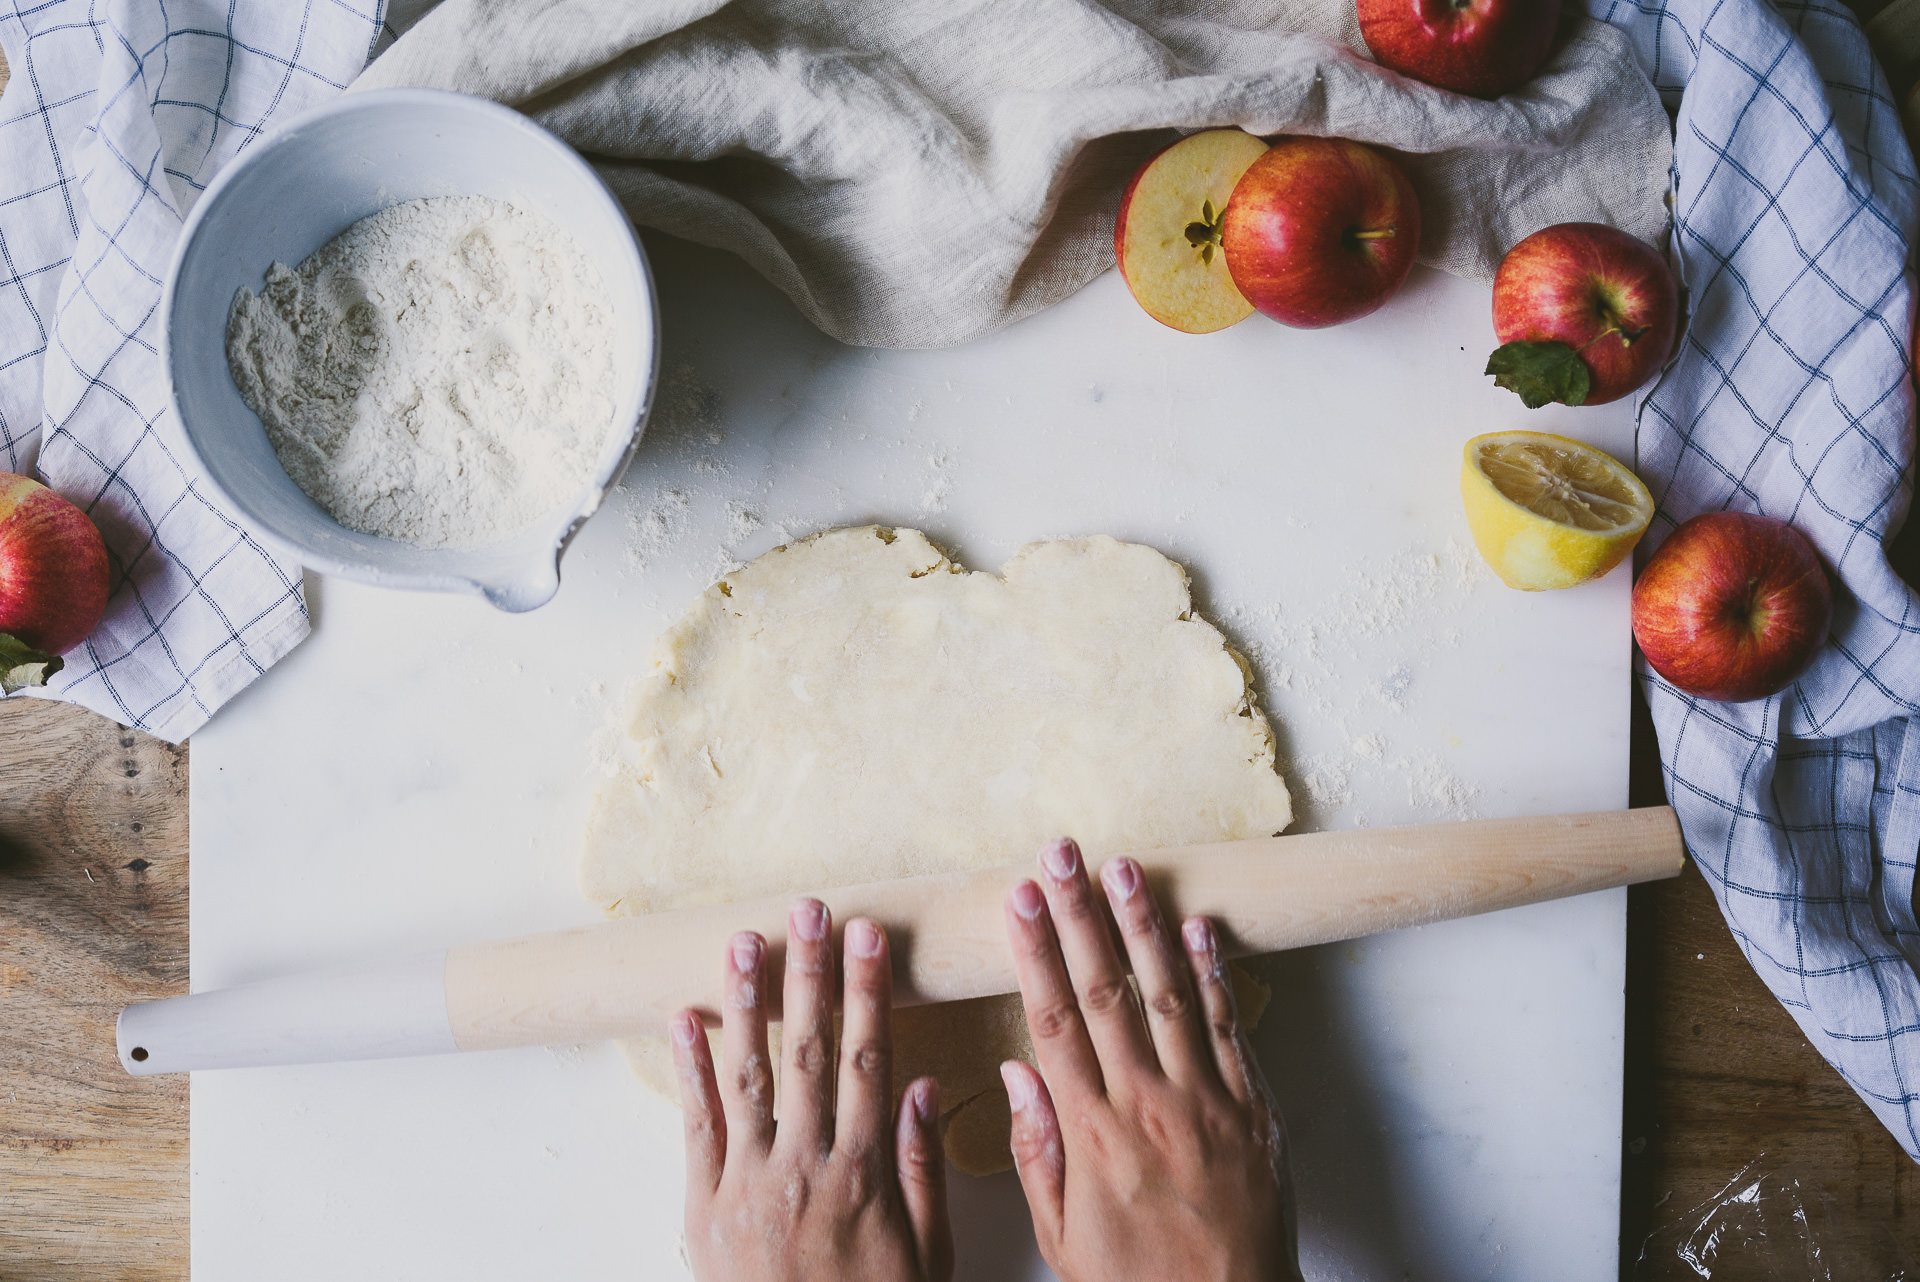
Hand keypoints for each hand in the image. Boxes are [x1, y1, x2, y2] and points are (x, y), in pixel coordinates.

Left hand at [672, 902, 953, 1281]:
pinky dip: (688, 1068)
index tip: (868, 936)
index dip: (867, 992)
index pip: (868, 1061)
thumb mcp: (925, 1257)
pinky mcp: (703, 1206)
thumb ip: (920, 1170)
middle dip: (810, 975)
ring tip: (744, 940)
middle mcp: (803, 1166)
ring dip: (747, 1003)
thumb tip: (920, 1086)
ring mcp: (748, 1183)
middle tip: (811, 910)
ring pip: (749, 1076)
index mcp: (861, 1173)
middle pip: (810, 1052)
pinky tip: (684, 1017)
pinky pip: (695, 1126)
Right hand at [1001, 838, 1302, 1281]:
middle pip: (1105, 989)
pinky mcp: (1253, 1110)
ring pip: (1168, 994)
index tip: (1018, 898)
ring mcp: (1207, 1102)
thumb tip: (1017, 1071)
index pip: (1054, 1019)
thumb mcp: (1063, 1235)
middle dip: (1080, 914)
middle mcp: (1149, 1104)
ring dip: (1145, 924)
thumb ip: (1038, 1150)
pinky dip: (1215, 975)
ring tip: (1125, 868)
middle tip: (1062, 855)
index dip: (1035, 950)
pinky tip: (1199, 928)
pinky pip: (1231, 1028)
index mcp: (1094, 1132)